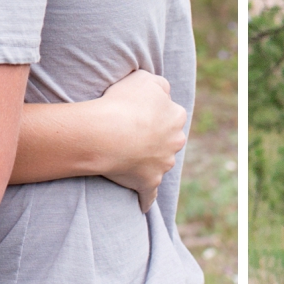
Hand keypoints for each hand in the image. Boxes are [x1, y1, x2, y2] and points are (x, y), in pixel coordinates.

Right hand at [95, 69, 187, 211]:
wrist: (108, 133)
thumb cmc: (123, 103)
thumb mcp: (144, 79)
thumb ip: (159, 84)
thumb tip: (163, 93)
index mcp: (176, 116)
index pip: (170, 114)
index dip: (153, 113)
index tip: (136, 114)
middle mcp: (175, 141)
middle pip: (168, 140)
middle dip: (156, 139)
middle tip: (131, 136)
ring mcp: (163, 164)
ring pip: (160, 165)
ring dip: (148, 164)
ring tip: (126, 161)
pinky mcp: (149, 183)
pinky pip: (149, 195)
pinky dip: (145, 199)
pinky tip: (142, 205)